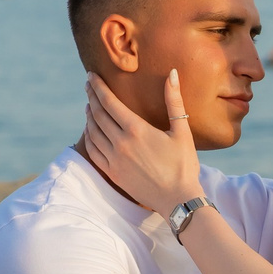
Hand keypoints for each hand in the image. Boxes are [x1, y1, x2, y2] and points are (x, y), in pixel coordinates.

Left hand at [84, 71, 204, 215]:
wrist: (179, 200)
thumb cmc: (184, 165)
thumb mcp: (182, 132)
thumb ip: (174, 101)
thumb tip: (173, 73)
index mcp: (136, 129)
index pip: (109, 102)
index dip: (98, 87)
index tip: (91, 75)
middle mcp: (121, 143)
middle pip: (98, 114)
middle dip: (91, 97)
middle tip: (88, 85)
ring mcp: (114, 159)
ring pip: (93, 132)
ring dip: (89, 116)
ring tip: (89, 106)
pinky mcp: (112, 173)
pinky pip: (93, 151)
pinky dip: (89, 137)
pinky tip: (91, 131)